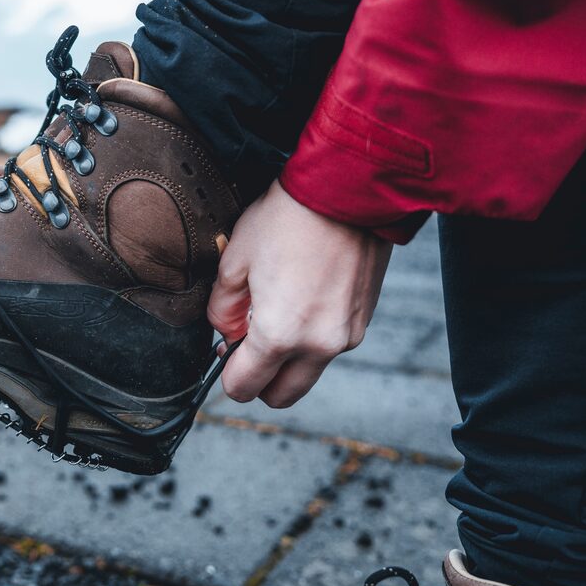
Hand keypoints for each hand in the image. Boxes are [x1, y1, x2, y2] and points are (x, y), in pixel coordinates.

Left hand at [208, 180, 391, 407]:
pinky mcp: (363, 320)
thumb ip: (223, 308)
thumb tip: (227, 332)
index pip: (244, 387)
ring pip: (309, 371)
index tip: (224, 353)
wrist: (347, 190)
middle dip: (260, 378)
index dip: (227, 374)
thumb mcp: (235, 260)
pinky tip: (303, 296)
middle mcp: (318, 345)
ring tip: (277, 309)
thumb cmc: (288, 219)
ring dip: (289, 357)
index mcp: (280, 335)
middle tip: (246, 342)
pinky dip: (312, 337)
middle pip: (282, 394)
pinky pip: (330, 345)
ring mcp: (346, 335)